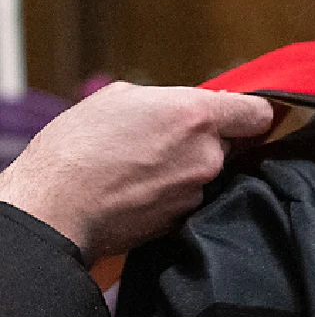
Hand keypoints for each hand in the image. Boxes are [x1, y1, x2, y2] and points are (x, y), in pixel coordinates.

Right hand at [0, 82, 273, 265]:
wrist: (54, 207)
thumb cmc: (78, 148)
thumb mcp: (121, 98)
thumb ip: (169, 99)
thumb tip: (190, 105)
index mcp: (197, 115)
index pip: (259, 113)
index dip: (253, 112)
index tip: (245, 113)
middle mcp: (207, 154)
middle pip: (232, 142)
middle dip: (210, 138)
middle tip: (170, 138)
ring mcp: (197, 190)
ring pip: (208, 170)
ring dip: (187, 166)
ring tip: (144, 163)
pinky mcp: (183, 218)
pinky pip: (189, 196)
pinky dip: (172, 191)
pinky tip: (140, 186)